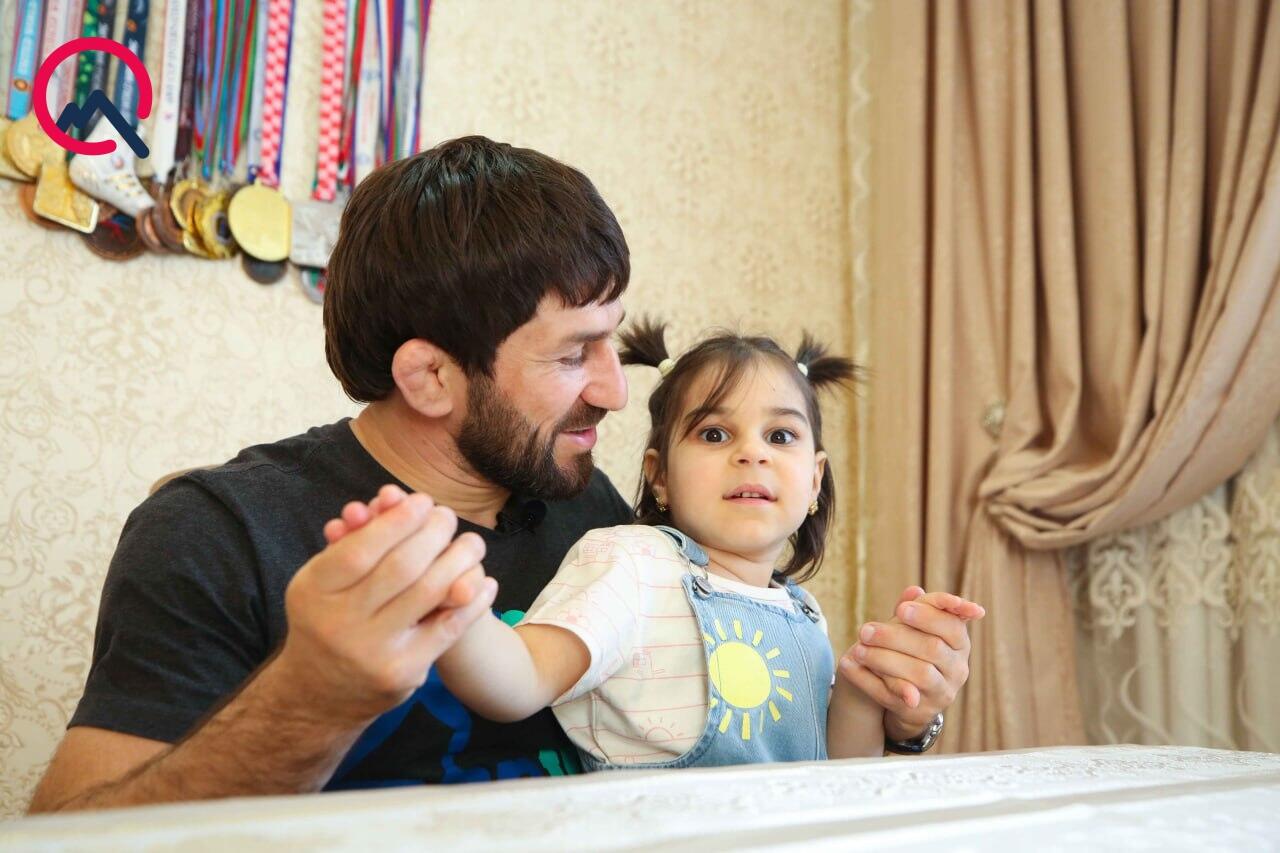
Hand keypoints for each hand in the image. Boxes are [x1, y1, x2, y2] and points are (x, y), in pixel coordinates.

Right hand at [276, 488, 495, 725]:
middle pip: (400, 567)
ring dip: (459, 560)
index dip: (397, 521)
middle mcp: (338, 623)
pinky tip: (484, 582)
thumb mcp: (325, 580)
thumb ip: (356, 540)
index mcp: (313, 591)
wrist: (319, 693)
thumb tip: (393, 496)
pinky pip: (448, 628)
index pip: (360, 549)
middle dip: (433, 534)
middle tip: (449, 517)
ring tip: (473, 542)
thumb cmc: (328, 618)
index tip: (422, 501)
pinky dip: (473, 601)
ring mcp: (372, 651)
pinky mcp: (403, 672)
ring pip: (428, 593)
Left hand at [838, 586, 984, 737]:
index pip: (952, 627)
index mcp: (959, 644)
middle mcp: (957, 670)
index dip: (928, 616)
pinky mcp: (918, 711)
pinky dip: (868, 680)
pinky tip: (848, 665)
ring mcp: (941, 693)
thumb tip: (914, 590)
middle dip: (896, 637)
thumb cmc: (914, 652)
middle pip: (932, 649)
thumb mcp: (916, 630)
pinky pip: (893, 695)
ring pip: (918, 674)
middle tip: (865, 629)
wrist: (910, 697)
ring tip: (858, 648)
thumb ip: (916, 610)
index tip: (900, 608)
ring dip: (884, 659)